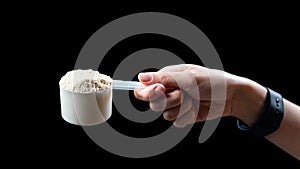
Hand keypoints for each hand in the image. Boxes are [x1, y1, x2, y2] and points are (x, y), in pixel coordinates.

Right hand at [134, 64, 266, 127]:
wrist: (231, 97)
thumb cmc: (212, 81)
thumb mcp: (189, 77)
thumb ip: (165, 78)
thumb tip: (141, 77)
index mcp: (167, 78)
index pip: (144, 87)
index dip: (148, 92)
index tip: (160, 90)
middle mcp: (169, 91)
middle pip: (153, 103)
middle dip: (169, 100)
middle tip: (183, 94)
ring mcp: (176, 104)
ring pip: (165, 114)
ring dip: (181, 108)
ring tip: (194, 99)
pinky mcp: (183, 116)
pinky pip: (176, 121)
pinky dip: (187, 117)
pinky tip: (197, 109)